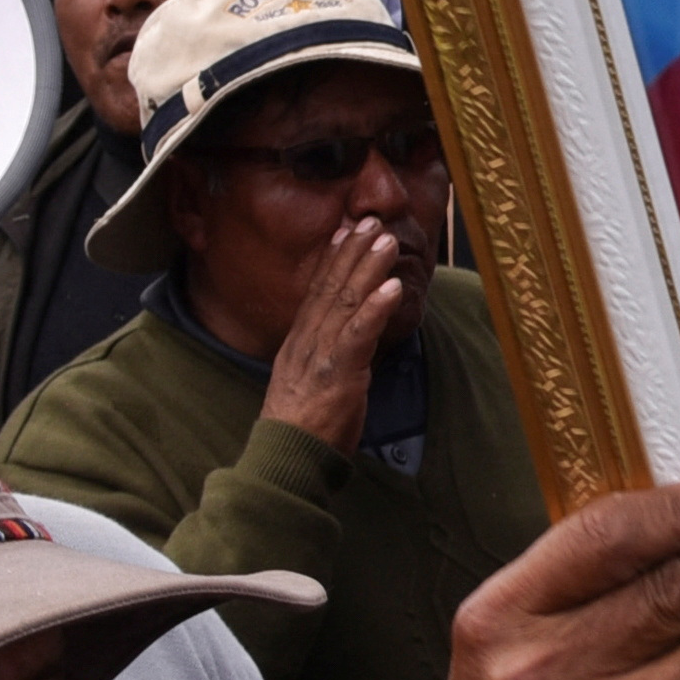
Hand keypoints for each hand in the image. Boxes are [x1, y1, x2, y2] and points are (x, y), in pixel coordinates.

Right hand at [262, 214, 419, 453]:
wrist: (288, 459)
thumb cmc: (304, 429)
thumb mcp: (310, 384)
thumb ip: (324, 359)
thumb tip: (341, 345)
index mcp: (299, 343)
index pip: (317, 292)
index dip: (334, 260)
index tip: (347, 232)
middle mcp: (307, 342)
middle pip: (331, 287)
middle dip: (352, 251)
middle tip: (371, 221)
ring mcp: (320, 355)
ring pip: (345, 302)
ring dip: (367, 268)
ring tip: (386, 241)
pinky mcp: (338, 373)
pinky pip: (358, 335)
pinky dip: (375, 309)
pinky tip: (391, 288)